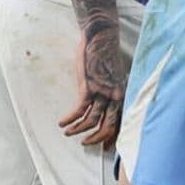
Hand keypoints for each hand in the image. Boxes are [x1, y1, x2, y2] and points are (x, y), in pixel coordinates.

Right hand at [59, 27, 128, 147]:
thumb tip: (106, 104)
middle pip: (108, 126)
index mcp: (122, 94)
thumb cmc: (105, 55)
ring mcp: (103, 92)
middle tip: (85, 143)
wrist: (102, 36)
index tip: (106, 147)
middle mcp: (115, 96)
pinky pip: (79, 110)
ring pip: (91, 121)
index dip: (113, 137)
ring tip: (68, 132)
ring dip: (78, 129)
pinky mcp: (89, 87)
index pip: (122, 122)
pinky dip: (70, 119)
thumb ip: (111, 91)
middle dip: (96, 139)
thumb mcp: (114, 76)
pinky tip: (62, 122)